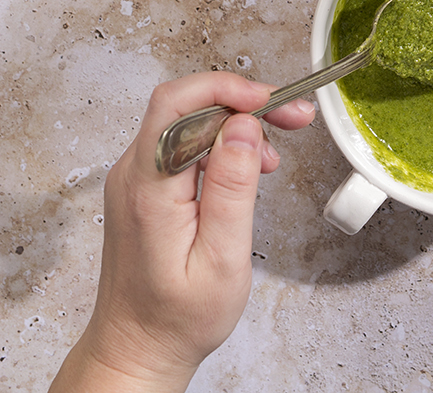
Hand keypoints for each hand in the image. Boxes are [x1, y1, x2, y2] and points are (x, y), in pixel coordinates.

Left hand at [49, 71, 316, 392]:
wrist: (137, 350)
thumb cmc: (177, 319)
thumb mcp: (222, 260)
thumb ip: (232, 188)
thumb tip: (243, 127)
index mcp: (149, 188)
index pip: (178, 104)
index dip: (228, 90)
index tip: (271, 102)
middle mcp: (134, 173)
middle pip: (186, 103)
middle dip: (242, 101)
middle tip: (291, 117)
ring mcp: (136, 178)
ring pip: (188, 120)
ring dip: (236, 123)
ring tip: (276, 153)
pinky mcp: (145, 186)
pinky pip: (184, 143)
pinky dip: (221, 143)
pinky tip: (248, 167)